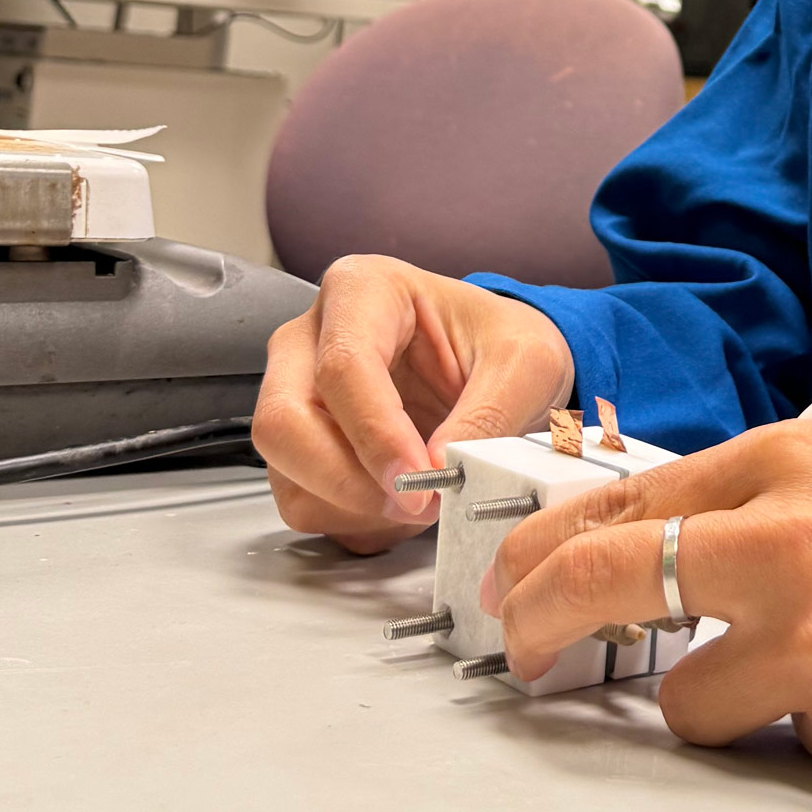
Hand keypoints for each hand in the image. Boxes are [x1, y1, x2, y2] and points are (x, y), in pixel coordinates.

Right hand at [253, 255, 573, 554]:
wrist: (498, 366)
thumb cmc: (501, 345)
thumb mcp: (527, 362)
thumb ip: (489, 413)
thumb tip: (440, 468)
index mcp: (362, 290)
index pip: (343, 366)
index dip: (376, 433)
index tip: (419, 480)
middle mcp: (310, 339)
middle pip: (285, 421)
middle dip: (348, 480)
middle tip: (417, 504)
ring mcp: (296, 395)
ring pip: (287, 471)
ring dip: (356, 507)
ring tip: (425, 501)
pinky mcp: (300, 448)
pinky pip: (304, 502)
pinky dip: (355, 521)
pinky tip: (403, 506)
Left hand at [482, 421, 811, 787]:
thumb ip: (749, 501)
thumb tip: (634, 543)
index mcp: (785, 460)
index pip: (617, 503)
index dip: (541, 552)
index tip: (511, 587)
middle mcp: (784, 538)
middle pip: (601, 582)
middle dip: (540, 623)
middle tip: (526, 652)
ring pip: (682, 700)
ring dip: (721, 702)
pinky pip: (779, 748)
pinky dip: (810, 734)